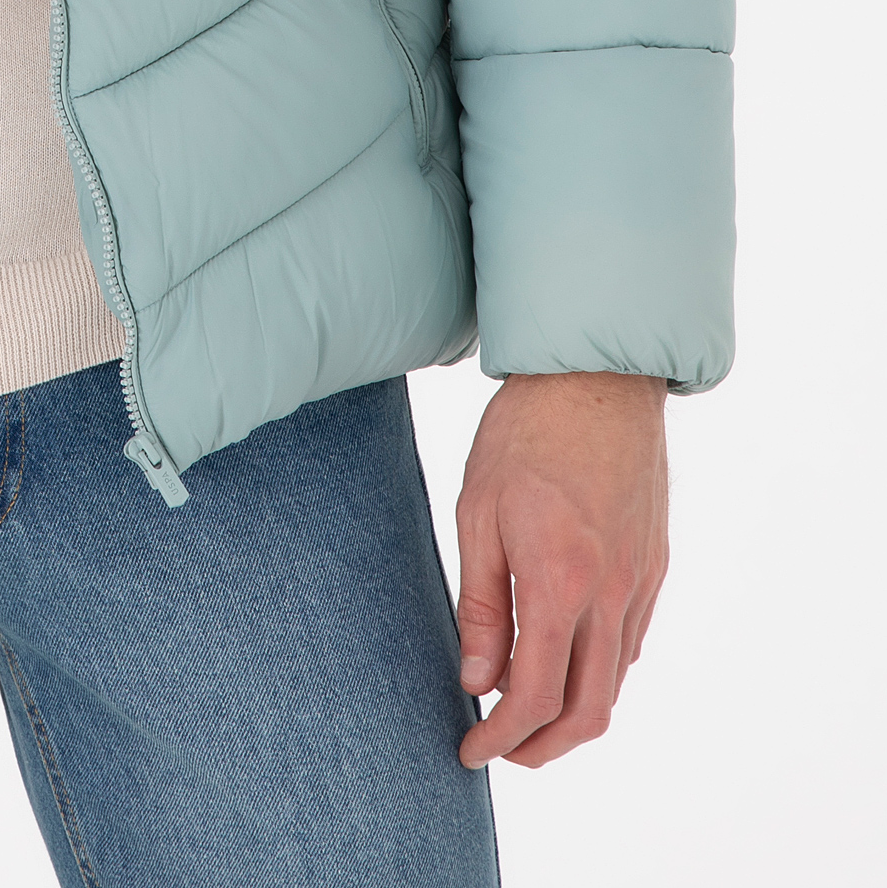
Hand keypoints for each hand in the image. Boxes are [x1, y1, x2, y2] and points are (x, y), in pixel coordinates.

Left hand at [454, 370, 668, 770]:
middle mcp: (611, 594)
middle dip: (542, 748)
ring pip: (616, 683)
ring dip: (573, 715)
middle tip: (500, 749)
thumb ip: (478, 604)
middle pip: (589, 712)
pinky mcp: (655, 566)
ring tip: (525, 711)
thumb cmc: (524, 434)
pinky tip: (565, 659)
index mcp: (560, 582)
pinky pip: (632, 644)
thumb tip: (476, 682)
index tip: (470, 750)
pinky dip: (600, 673)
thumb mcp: (477, 512)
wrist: (596, 375)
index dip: (502, 737)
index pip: (536, 696)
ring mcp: (640, 582)